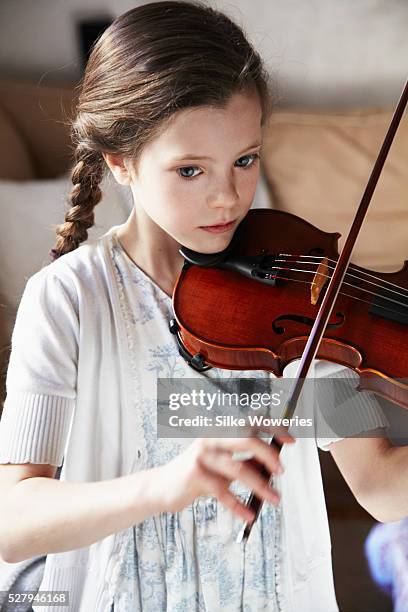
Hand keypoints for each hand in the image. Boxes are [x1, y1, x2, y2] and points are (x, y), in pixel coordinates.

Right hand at [156, 432, 294, 521]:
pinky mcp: (195, 475)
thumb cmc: (198, 472)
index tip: (291, 440)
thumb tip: (274, 462)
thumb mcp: (223, 462)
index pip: (250, 421)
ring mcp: (201, 455)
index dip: (273, 428)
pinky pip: (223, 492)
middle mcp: (210, 437)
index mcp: (219, 429)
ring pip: (238, 469)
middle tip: (281, 470)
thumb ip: (245, 459)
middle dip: (269, 455)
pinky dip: (239, 506)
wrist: (163, 486)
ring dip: (260, 486)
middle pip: (246, 439)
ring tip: (274, 498)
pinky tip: (249, 515)